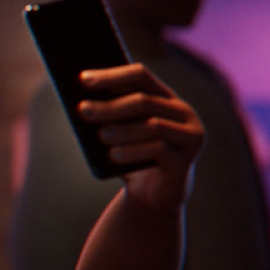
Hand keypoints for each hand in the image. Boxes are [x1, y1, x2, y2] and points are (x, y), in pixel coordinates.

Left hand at [76, 64, 202, 210]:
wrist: (151, 194)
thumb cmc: (130, 155)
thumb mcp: (116, 132)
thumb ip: (104, 116)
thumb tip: (79, 103)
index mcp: (165, 97)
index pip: (140, 76)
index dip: (112, 76)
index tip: (83, 79)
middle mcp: (183, 112)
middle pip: (145, 101)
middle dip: (111, 106)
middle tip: (82, 109)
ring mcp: (189, 136)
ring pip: (154, 126)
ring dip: (123, 129)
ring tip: (99, 135)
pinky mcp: (185, 161)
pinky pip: (160, 151)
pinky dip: (133, 151)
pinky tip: (112, 155)